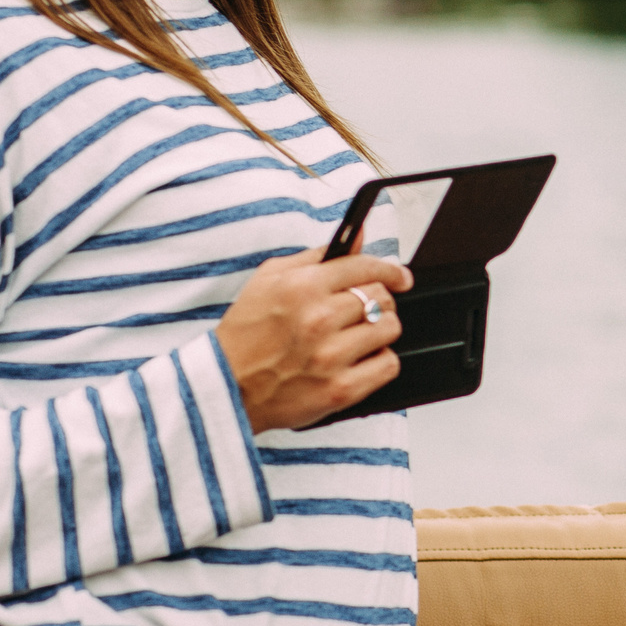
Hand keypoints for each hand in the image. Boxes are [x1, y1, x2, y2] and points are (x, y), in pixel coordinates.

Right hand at [213, 249, 412, 431]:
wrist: (225, 386)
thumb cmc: (246, 334)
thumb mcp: (270, 279)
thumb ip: (318, 256)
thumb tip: (359, 236)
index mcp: (301, 287)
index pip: (366, 267)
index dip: (390, 270)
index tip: (400, 277)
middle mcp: (318, 319)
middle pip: (381, 297)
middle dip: (377, 301)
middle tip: (360, 312)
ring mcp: (330, 356)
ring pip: (389, 328)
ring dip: (379, 330)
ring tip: (356, 336)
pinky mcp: (340, 390)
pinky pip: (388, 364)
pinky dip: (379, 361)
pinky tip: (358, 360)